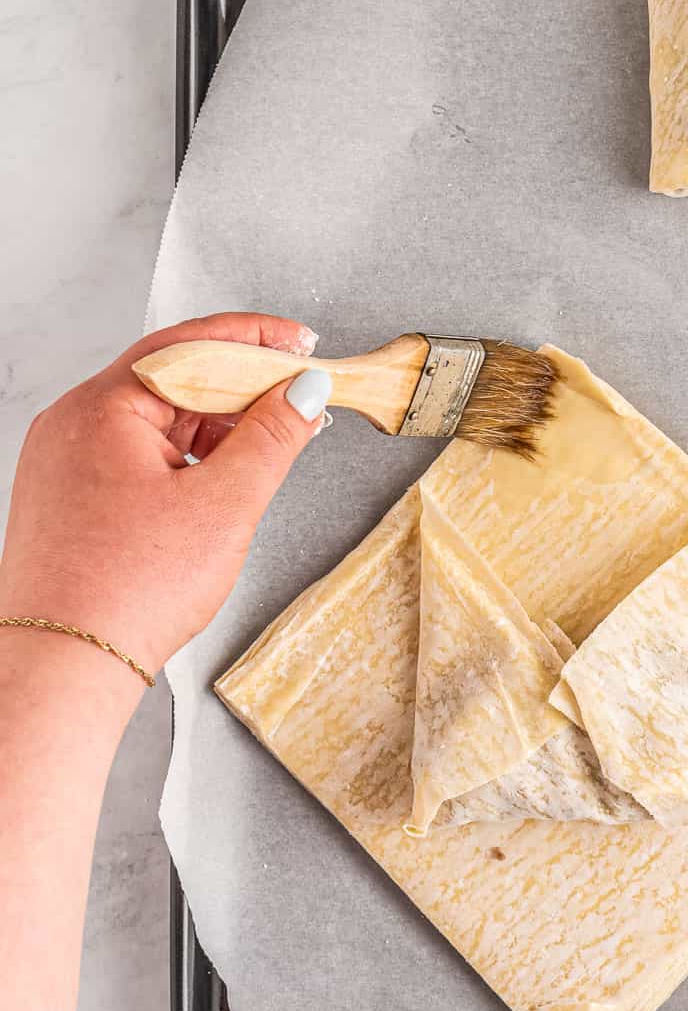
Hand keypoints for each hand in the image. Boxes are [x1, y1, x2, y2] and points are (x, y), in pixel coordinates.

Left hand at [0, 313, 332, 680]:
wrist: (62, 670)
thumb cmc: (128, 592)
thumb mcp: (224, 504)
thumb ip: (272, 436)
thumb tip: (303, 390)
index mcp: (100, 408)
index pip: (187, 344)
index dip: (254, 340)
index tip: (302, 344)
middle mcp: (71, 424)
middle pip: (169, 379)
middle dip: (238, 387)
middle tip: (296, 398)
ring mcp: (63, 462)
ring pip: (153, 420)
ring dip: (213, 425)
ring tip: (266, 447)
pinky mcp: (67, 498)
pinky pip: (133, 454)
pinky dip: (182, 456)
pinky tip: (218, 481)